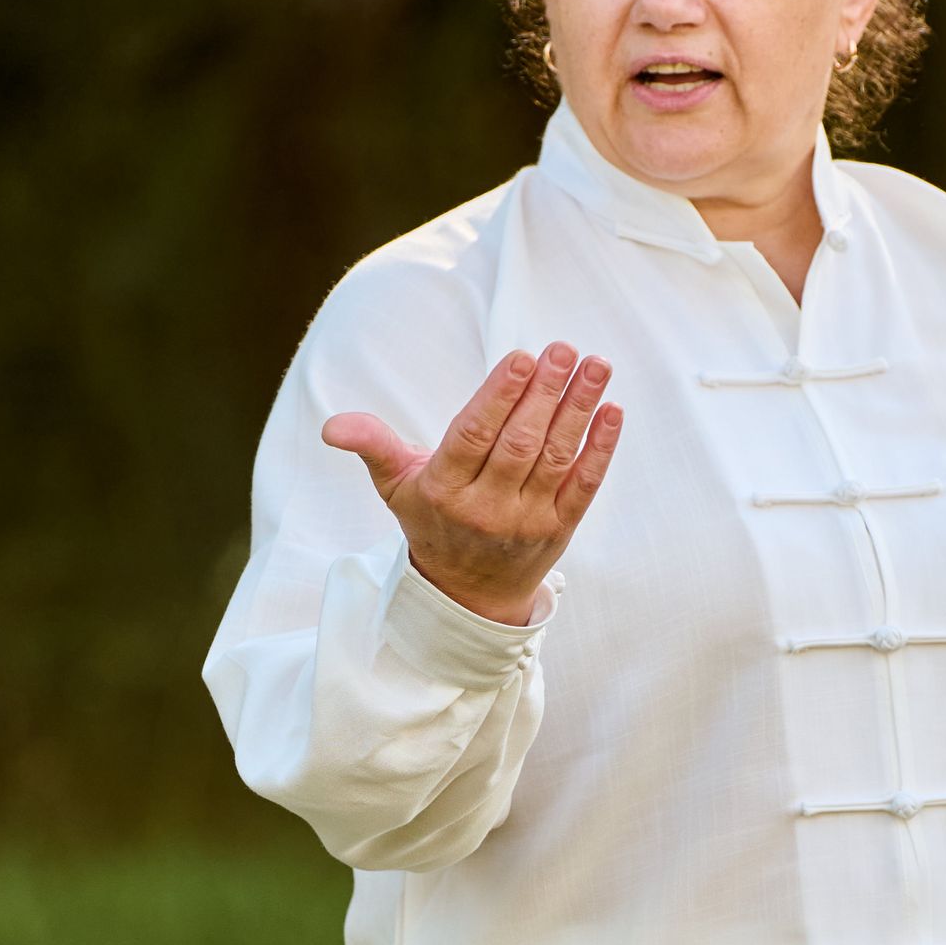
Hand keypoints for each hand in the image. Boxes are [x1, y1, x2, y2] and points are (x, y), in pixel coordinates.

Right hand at [322, 341, 621, 625]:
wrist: (468, 595)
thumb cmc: (432, 520)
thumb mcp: (396, 486)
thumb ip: (373, 446)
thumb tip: (333, 427)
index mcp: (443, 491)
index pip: (474, 437)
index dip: (500, 397)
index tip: (523, 357)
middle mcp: (486, 509)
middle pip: (519, 444)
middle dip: (544, 394)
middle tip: (564, 349)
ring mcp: (526, 521)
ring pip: (555, 459)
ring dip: (579, 409)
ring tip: (596, 365)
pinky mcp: (559, 529)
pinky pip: (583, 485)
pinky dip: (600, 448)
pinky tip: (612, 410)